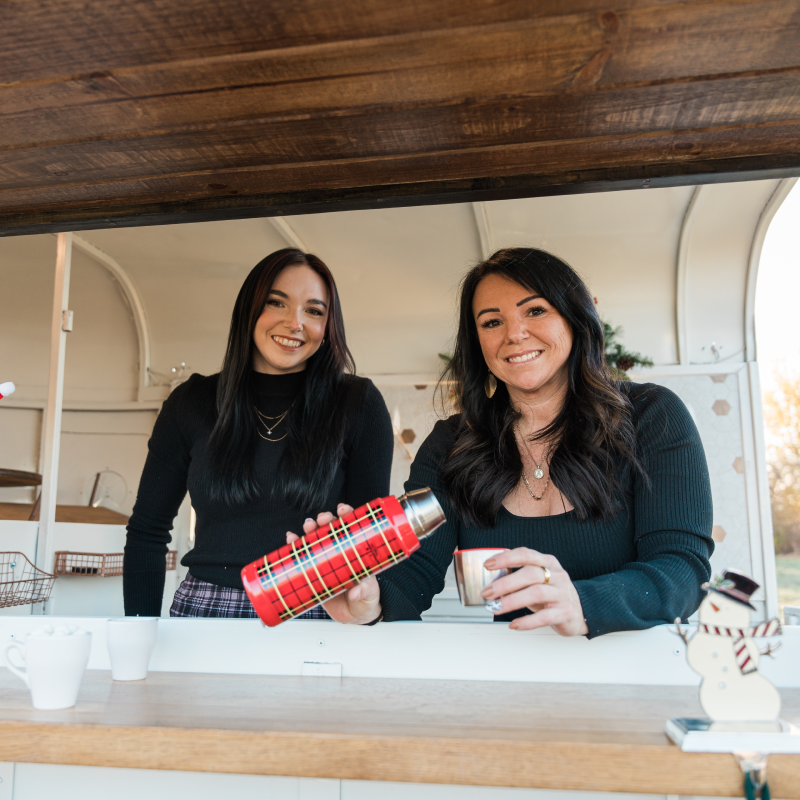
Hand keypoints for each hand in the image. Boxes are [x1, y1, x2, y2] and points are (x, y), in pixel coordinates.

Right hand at [285, 503, 381, 624]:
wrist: (354, 617)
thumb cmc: (366, 600)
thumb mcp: (370, 594)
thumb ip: (365, 591)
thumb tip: (356, 591)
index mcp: (356, 551)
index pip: (351, 527)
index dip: (347, 515)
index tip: (342, 510)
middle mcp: (339, 552)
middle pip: (331, 529)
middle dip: (325, 519)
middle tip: (322, 519)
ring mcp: (325, 560)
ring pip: (315, 539)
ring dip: (309, 529)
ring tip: (307, 528)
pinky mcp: (312, 572)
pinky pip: (301, 556)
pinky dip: (294, 546)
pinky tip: (291, 540)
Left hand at [481, 548, 588, 636]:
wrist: (579, 612)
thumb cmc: (551, 594)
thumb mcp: (538, 580)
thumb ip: (519, 576)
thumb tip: (491, 581)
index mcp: (548, 562)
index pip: (526, 554)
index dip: (506, 558)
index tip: (488, 564)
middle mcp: (557, 575)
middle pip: (530, 574)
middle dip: (505, 583)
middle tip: (488, 592)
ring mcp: (562, 593)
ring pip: (536, 593)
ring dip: (512, 601)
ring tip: (496, 607)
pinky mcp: (565, 612)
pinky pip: (545, 617)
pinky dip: (527, 621)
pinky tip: (514, 624)